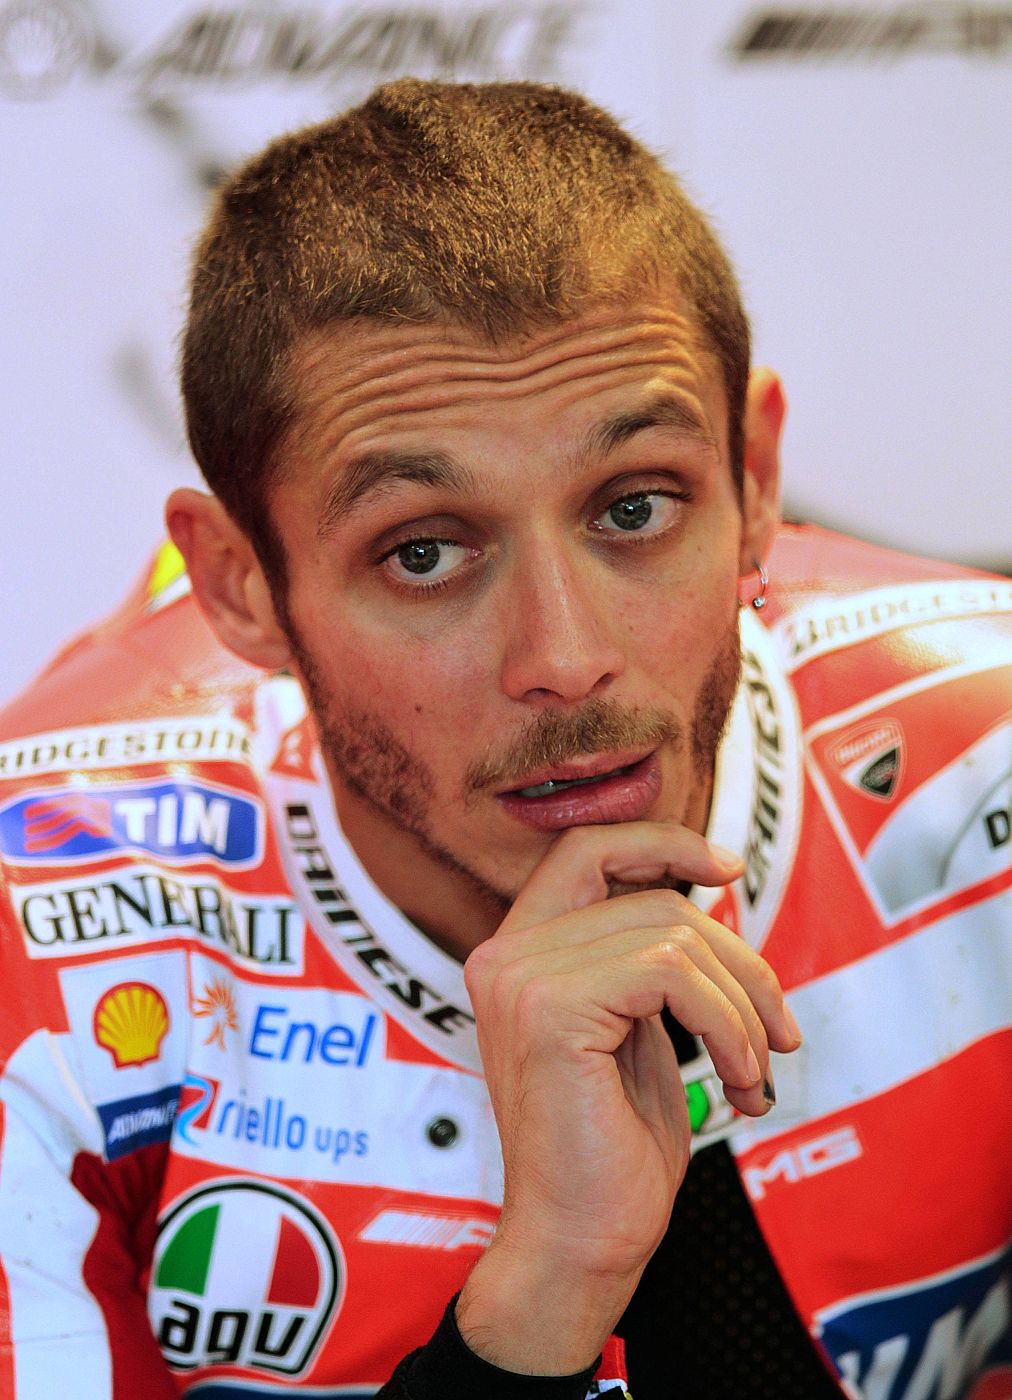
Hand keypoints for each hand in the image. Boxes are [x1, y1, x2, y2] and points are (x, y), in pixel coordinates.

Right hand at [456, 821, 801, 1374]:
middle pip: (653, 898)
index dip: (662, 841)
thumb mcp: (638, 1032)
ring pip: (674, 935)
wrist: (579, 1245)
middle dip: (738, 959)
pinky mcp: (551, 1010)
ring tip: (755, 1071)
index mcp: (518, 953)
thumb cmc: (612, 1151)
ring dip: (742, 1007)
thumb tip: (709, 895)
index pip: (587, 849)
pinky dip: (727, 1024)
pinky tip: (738, 1081)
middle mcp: (507, 954)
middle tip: (779, 1031)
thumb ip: (652, 963)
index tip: (729, 868)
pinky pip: (672, 974)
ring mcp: (521, 977)